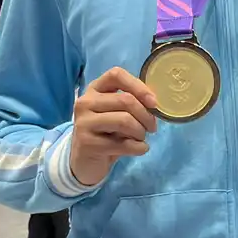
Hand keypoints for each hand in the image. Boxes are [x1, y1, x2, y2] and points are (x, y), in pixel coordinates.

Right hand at [69, 67, 158, 187]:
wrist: (85, 162)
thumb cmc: (106, 134)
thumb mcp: (116, 114)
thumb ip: (131, 104)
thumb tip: (154, 103)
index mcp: (94, 89)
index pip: (116, 75)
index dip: (138, 86)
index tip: (153, 102)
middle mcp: (85, 102)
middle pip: (126, 100)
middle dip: (146, 115)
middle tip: (151, 128)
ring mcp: (84, 122)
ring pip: (125, 121)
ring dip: (141, 132)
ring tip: (141, 139)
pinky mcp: (87, 143)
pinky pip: (123, 144)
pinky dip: (139, 147)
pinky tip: (140, 149)